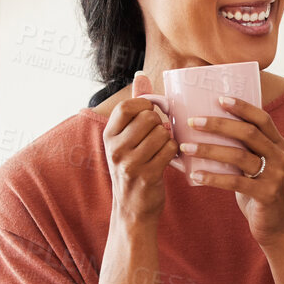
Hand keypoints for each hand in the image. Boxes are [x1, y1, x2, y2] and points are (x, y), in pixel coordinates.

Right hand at [103, 96, 176, 226]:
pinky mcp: (147, 175)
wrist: (132, 209)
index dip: (145, 105)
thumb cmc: (133, 167)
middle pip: (148, 118)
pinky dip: (174, 151)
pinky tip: (168, 158)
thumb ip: (135, 106)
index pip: (127, 106)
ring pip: (162, 133)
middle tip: (159, 135)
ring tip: (162, 148)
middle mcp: (115, 148)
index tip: (151, 114)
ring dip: (168, 139)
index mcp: (108, 135)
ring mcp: (130, 163)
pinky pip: (170, 150)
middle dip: (160, 123)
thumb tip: (141, 75)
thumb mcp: (126, 138)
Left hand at [181, 96, 283, 247]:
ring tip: (186, 148)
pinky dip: (213, 178)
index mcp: (278, 144)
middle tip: (193, 121)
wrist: (274, 226)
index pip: (262, 118)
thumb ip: (241, 149)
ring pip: (240, 156)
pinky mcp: (266, 194)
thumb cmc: (256, 191)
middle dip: (218, 124)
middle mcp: (280, 156)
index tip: (218, 99)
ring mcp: (275, 176)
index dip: (242, 107)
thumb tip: (204, 129)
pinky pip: (236, 182)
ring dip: (209, 150)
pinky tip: (195, 176)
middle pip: (249, 133)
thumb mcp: (254, 166)